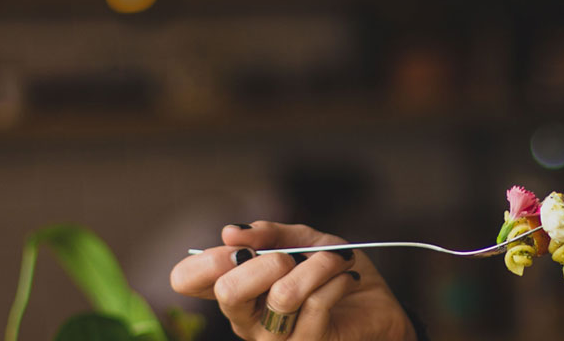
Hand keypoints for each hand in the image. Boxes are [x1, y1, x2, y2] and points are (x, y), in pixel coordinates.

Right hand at [170, 221, 417, 340]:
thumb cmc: (332, 273)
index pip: (187, 280)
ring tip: (336, 260)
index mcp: (235, 290)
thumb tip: (230, 232)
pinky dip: (336, 279)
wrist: (377, 304)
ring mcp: (274, 339)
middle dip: (264, 261)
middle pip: (228, 292)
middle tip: (290, 256)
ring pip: (283, 295)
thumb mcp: (303, 241)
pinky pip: (317, 303)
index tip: (238, 245)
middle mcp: (246, 319)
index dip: (205, 260)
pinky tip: (346, 278)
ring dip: (316, 265)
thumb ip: (269, 233)